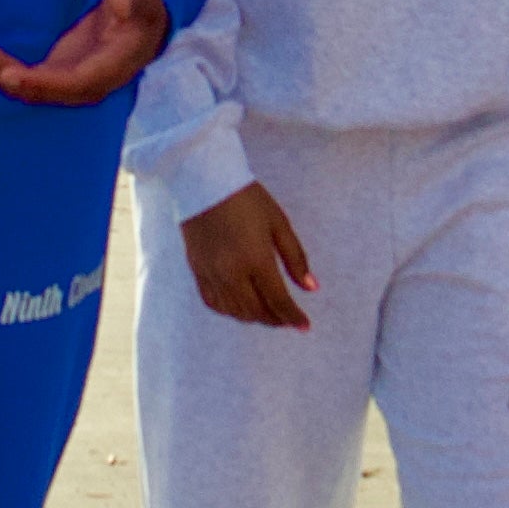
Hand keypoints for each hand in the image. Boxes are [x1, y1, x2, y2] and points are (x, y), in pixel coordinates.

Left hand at [0, 0, 170, 106]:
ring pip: (20, 84)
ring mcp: (62, 81)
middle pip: (37, 90)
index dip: (42, 84)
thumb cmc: (143, 10)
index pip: (73, 85)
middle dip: (1, 71)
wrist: (138, 29)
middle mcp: (81, 85)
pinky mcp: (48, 73)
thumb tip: (120, 0)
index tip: (11, 75)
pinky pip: (14, 73)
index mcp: (108, 70)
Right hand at [180, 184, 315, 326]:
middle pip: (256, 311)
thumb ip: (296, 258)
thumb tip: (311, 288)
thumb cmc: (247, 199)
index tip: (305, 326)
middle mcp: (231, 272)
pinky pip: (214, 302)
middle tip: (288, 320)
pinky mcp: (197, 270)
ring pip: (235, 311)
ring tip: (268, 313)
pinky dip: (230, 310)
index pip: (278, 300)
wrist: (203, 181)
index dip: (293, 317)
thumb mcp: (279, 223)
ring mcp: (211, 273)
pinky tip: (241, 307)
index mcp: (255, 258)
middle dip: (275, 319)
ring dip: (255, 317)